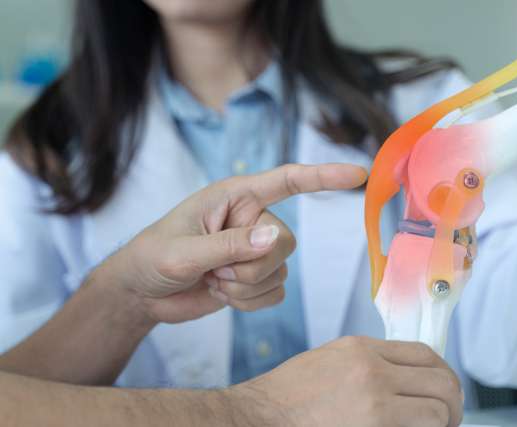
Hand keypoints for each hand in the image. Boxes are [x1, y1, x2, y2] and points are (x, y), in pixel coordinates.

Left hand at [104, 163, 366, 323]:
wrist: (142, 294)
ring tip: (211, 279)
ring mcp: (255, 251)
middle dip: (250, 266)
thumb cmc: (152, 258)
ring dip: (244, 286)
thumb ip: (229, 245)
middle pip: (285, 242)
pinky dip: (249, 302)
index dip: (323, 176)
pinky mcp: (255, 278)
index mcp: (235, 197)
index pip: (287, 181)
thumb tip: (274, 240)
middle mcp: (251, 220)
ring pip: (281, 271)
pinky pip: (276, 293)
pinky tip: (221, 293)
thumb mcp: (183, 251)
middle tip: (214, 269)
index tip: (358, 175)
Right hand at [225, 336, 463, 426]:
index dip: (442, 373)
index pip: (424, 354)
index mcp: (361, 349)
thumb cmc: (288, 395)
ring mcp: (374, 401)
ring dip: (442, 423)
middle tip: (450, 416)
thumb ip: (368, 362)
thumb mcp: (329, 360)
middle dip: (453, 402)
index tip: (445, 389)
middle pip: (440, 381)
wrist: (259, 417)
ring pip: (436, 411)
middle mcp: (373, 370)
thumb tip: (404, 375)